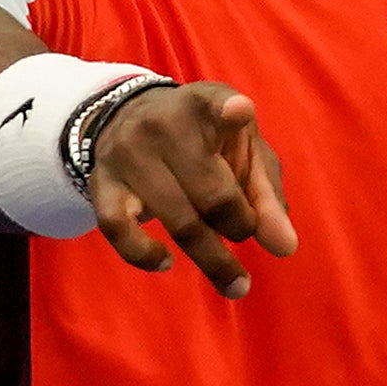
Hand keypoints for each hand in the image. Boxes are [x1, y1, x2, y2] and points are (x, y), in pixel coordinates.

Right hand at [88, 82, 297, 296]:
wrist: (127, 119)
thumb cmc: (202, 142)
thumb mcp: (242, 153)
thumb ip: (266, 197)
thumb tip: (284, 247)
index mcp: (205, 105)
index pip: (215, 104)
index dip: (228, 111)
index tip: (238, 111)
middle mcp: (163, 124)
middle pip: (213, 194)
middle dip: (239, 227)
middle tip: (245, 234)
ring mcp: (128, 154)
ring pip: (178, 220)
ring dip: (212, 259)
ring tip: (235, 281)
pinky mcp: (102, 183)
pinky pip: (118, 229)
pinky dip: (143, 255)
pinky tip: (166, 262)